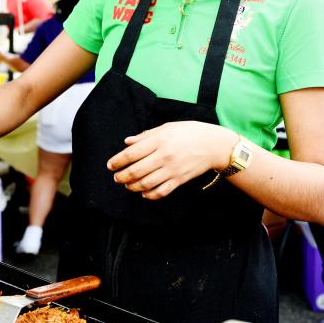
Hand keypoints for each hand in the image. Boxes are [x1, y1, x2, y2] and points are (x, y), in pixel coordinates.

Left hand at [107, 122, 236, 199]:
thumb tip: (127, 142)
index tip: (111, 165)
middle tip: (116, 178)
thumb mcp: (167, 127)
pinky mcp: (179, 179)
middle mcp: (164, 156)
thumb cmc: (189, 132)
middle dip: (122, 176)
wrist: (213, 144)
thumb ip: (146, 136)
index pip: (132, 153)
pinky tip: (144, 193)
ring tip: (128, 185)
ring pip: (146, 183)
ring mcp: (172, 169)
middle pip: (136, 171)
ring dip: (133, 186)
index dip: (118, 161)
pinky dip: (150, 195)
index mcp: (159, 140)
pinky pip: (162, 191)